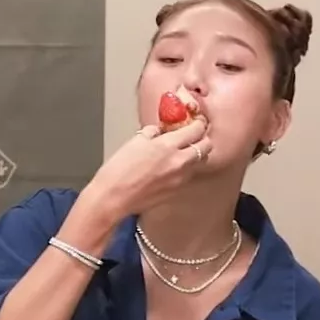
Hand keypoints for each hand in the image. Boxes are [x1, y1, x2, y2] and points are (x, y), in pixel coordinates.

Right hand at [77, 116, 212, 222]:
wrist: (113, 198)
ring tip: (185, 150)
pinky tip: (174, 166)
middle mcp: (179, 162)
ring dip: (197, 154)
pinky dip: (187, 168)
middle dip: (202, 138)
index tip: (196, 121)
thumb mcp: (135, 141)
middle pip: (206, 146)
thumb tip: (160, 131)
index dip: (199, 123)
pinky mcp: (177, 190)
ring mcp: (180, 178)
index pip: (196, 129)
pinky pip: (190, 175)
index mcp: (167, 145)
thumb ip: (152, 132)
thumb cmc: (118, 171)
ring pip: (201, 162)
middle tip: (194, 134)